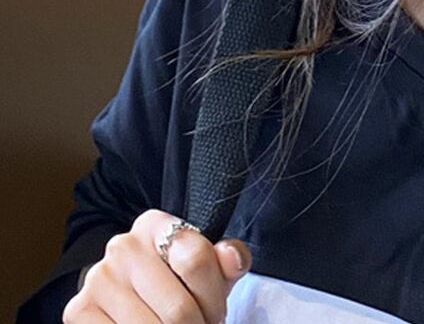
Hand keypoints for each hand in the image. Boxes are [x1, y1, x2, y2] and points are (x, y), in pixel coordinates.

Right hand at [63, 209, 251, 322]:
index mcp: (155, 224)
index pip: (196, 261)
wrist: (128, 292)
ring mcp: (98, 279)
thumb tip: (231, 257)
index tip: (215, 313)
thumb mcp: (207, 264)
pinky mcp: (78, 311)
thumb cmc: (175, 279)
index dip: (214, 298)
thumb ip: (229, 259)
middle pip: (177, 309)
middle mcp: (122, 246)